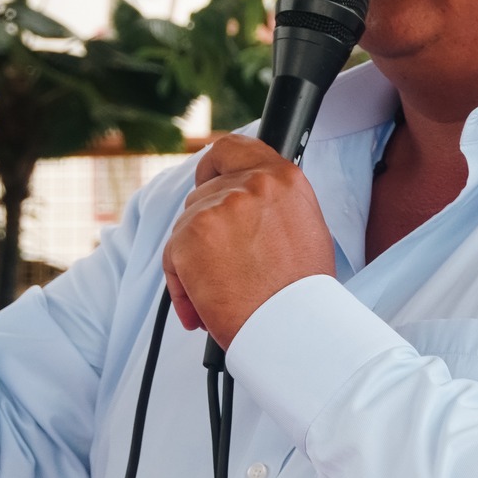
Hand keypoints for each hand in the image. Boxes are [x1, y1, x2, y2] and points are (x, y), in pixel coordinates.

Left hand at [161, 136, 335, 347]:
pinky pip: (172, 257)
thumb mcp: (304, 228)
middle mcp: (251, 184)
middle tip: (224, 265)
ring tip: (222, 292)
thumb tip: (244, 200)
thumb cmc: (301, 292)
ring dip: (195, 259)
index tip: (207, 183)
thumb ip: (272, 204)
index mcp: (283, 178)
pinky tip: (206, 304)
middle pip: (203, 194)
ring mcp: (218, 208)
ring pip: (186, 227)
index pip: (233, 148)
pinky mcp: (191, 236)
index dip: (214, 167)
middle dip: (206, 229)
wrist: (293, 329)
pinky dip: (182, 284)